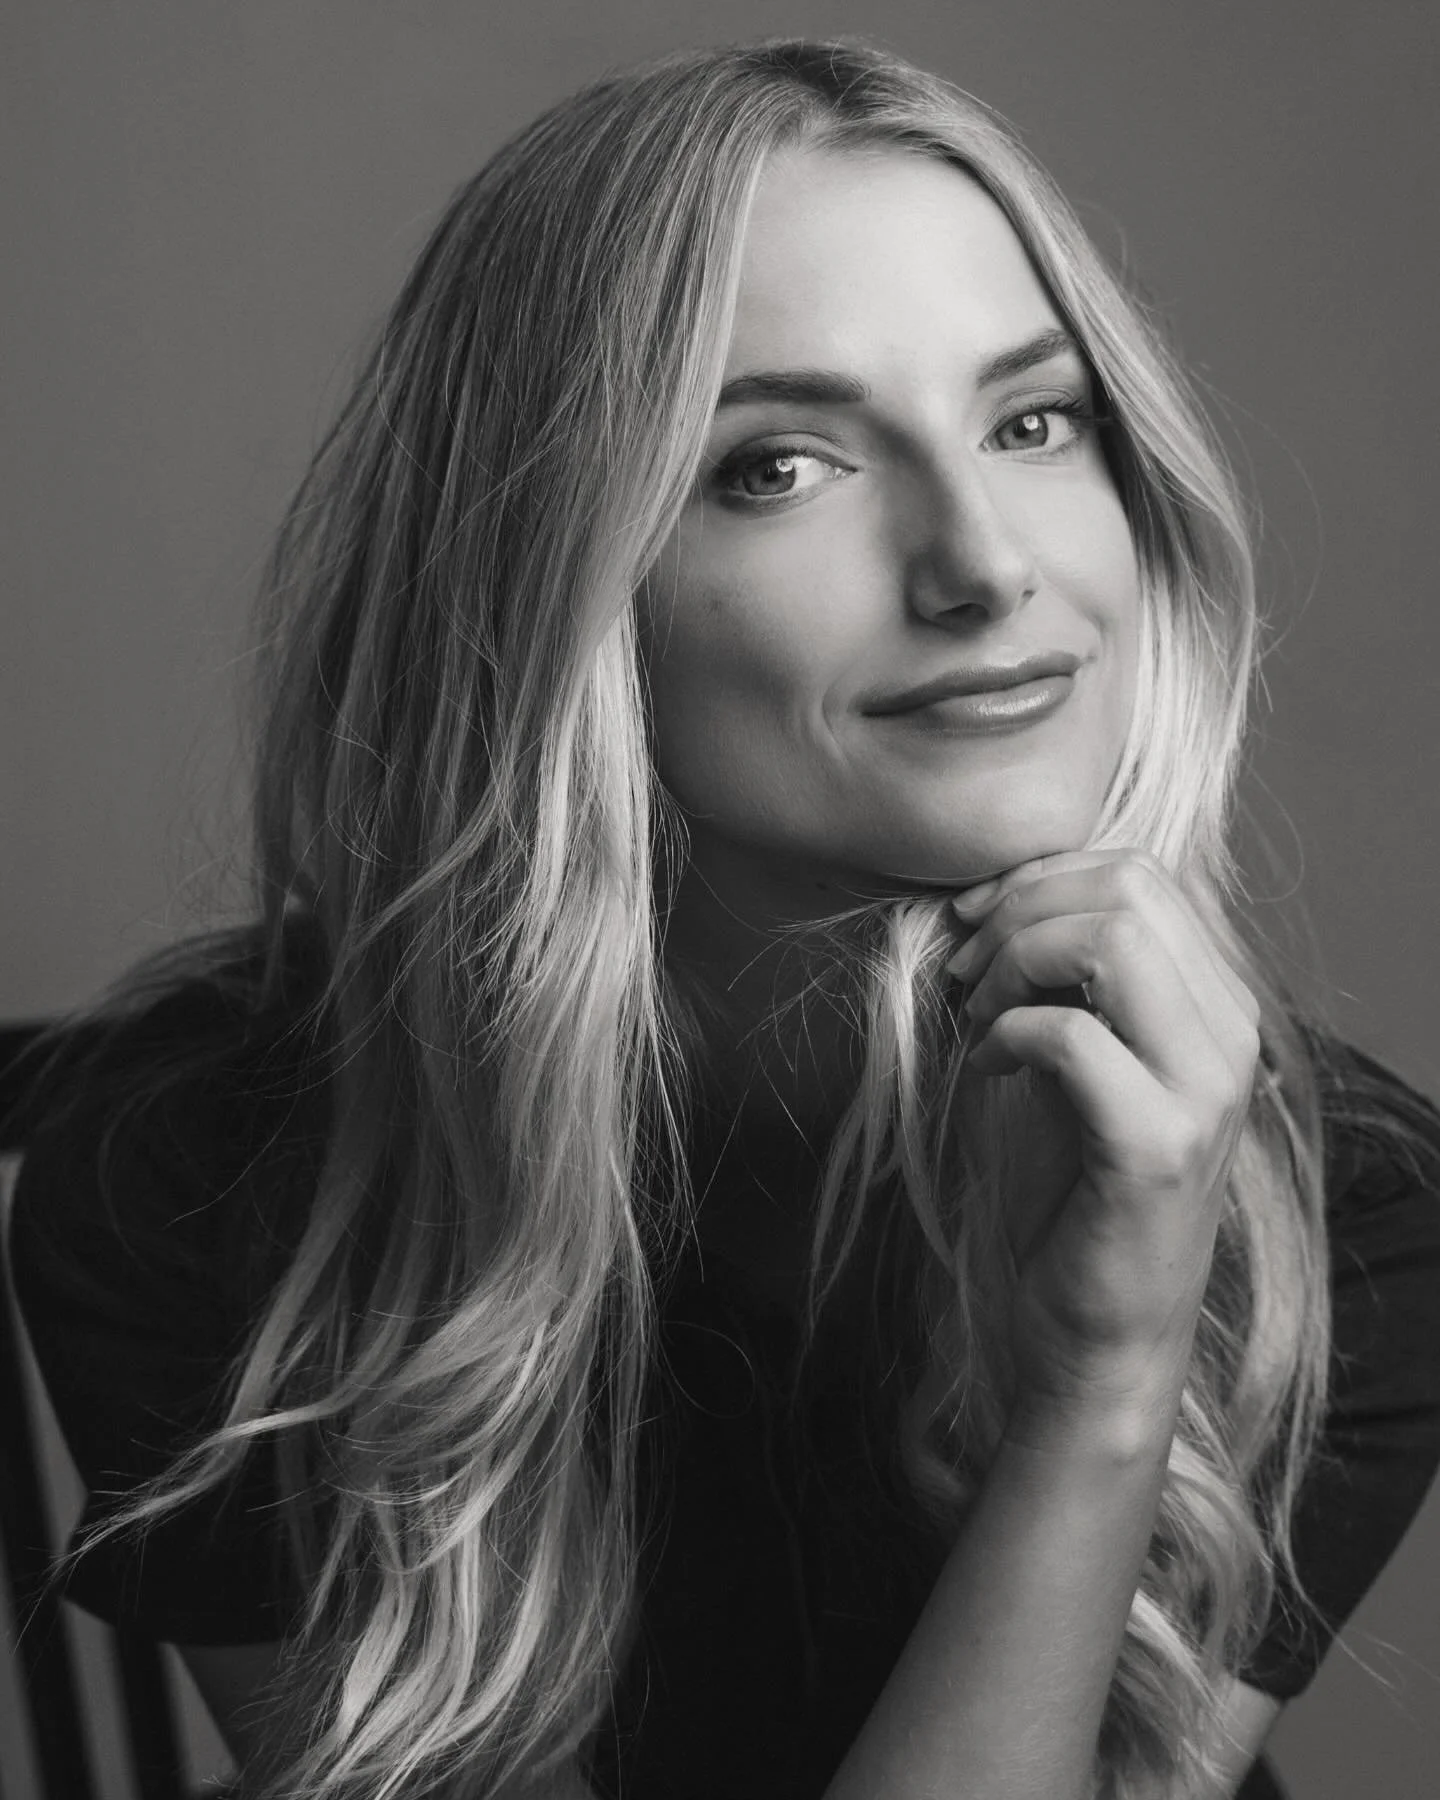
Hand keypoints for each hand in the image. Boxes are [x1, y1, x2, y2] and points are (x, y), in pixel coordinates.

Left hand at [945, 849, 1260, 1410]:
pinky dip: (1005, 1036)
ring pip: (1111, 942)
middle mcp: (1231, 1032)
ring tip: (978, 1014)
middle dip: (1019, 910)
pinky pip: (1070, 1035)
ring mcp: (1205, 1088)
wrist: (1098, 1327)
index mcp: (1217, 1000)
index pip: (1139, 872)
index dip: (1039, 877)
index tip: (975, 922)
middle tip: (965, 970)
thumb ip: (1064, 978)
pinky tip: (985, 1073)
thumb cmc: (1074, 1188)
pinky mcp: (1157, 1146)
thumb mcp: (1073, 1058)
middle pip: (1126, 889)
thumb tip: (994, 901)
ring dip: (1015, 962)